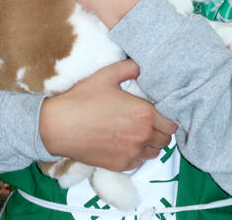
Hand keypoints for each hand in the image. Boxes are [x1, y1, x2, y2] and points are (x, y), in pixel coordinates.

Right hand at [39, 60, 177, 171]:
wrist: (60, 126)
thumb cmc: (84, 98)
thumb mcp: (107, 75)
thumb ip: (129, 68)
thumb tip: (140, 65)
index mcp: (144, 114)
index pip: (172, 123)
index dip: (167, 116)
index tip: (158, 110)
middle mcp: (142, 137)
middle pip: (165, 139)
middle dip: (160, 130)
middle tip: (148, 120)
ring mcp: (131, 154)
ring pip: (154, 153)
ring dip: (150, 143)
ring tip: (138, 131)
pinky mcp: (120, 166)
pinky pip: (138, 162)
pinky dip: (137, 154)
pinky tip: (125, 143)